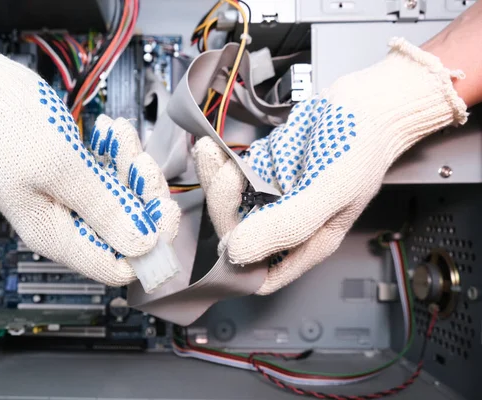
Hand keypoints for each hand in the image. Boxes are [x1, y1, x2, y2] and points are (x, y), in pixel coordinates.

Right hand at [0, 6, 179, 285]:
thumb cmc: (6, 127)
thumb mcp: (62, 169)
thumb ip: (104, 209)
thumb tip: (143, 246)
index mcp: (57, 235)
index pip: (117, 267)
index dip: (148, 244)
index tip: (162, 208)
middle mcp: (65, 223)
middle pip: (126, 230)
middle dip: (142, 195)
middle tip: (138, 161)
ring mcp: (70, 198)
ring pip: (122, 197)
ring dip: (130, 166)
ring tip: (118, 135)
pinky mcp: (74, 175)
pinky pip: (109, 173)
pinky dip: (117, 152)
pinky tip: (109, 130)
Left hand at [193, 38, 466, 294]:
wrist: (363, 102)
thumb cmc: (358, 148)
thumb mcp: (328, 190)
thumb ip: (286, 224)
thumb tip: (235, 254)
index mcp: (305, 243)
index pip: (260, 277)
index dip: (236, 267)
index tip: (226, 235)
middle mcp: (285, 226)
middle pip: (237, 236)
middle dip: (225, 206)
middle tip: (231, 174)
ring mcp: (272, 199)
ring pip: (227, 205)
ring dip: (218, 181)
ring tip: (221, 154)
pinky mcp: (263, 174)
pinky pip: (230, 178)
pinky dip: (217, 164)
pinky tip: (211, 148)